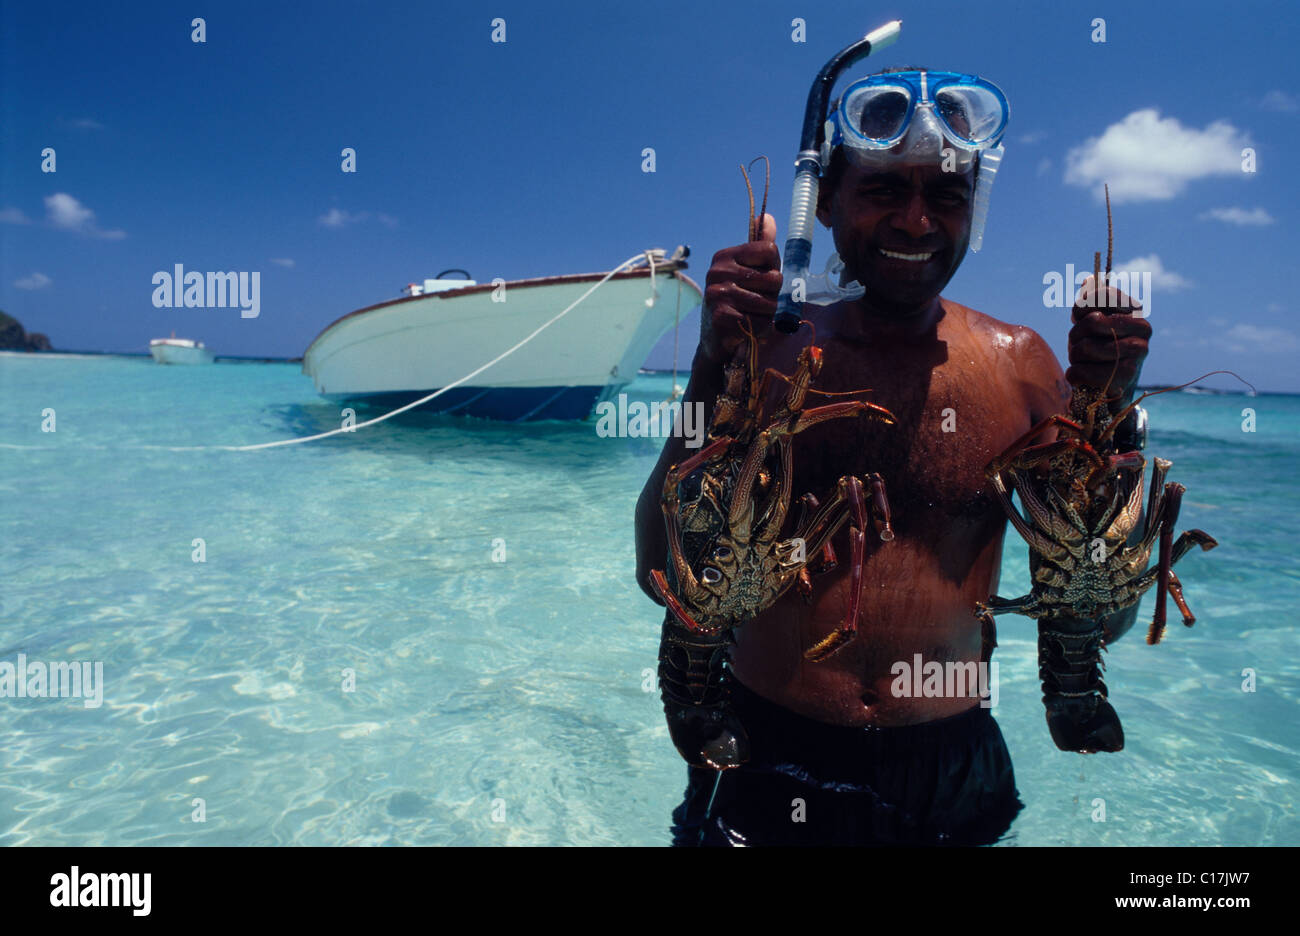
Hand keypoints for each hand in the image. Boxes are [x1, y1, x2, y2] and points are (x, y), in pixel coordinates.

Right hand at [699, 214, 781, 365]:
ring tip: (752, 315)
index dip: (774, 267)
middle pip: (774, 278)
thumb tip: (767, 216)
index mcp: (724, 256)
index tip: (761, 278)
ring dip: (768, 314)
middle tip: (756, 302)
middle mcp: (718, 272)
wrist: (714, 340)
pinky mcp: (721, 318)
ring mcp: (718, 294)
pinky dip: (760, 328)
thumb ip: (759, 245)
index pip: (769, 250)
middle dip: (773, 295)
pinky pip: (760, 321)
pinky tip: (747, 328)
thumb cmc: (736, 301)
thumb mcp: (746, 271)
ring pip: (770, 303)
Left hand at [1067, 275, 1150, 407]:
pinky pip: (1083, 372)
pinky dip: (1074, 375)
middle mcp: (1144, 329)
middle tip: (1078, 345)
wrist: (1112, 389)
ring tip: (1082, 362)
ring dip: (1074, 358)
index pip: (1102, 294)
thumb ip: (1088, 302)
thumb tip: (1088, 280)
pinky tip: (1080, 377)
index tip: (1079, 318)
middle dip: (1076, 336)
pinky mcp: (1127, 378)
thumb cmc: (1098, 350)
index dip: (1081, 307)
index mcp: (1136, 311)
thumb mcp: (1090, 324)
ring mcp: (1138, 353)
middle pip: (1091, 322)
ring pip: (1085, 348)